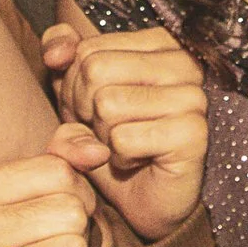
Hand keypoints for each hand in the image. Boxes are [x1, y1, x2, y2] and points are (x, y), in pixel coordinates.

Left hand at [44, 19, 208, 242]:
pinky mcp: (192, 133)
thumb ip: (62, 58)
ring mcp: (192, 97)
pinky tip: (137, 161)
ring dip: (103, 136)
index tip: (95, 110)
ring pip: (108, 104)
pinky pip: (124, 138)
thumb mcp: (77, 95)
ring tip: (123, 145)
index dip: (75, 88)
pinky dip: (119, 157)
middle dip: (86, 110)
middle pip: (95, 70)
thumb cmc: (112, 142)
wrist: (146, 203)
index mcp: (159, 43)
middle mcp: (182, 63)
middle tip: (107, 132)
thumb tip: (55, 54)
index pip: (87, 50)